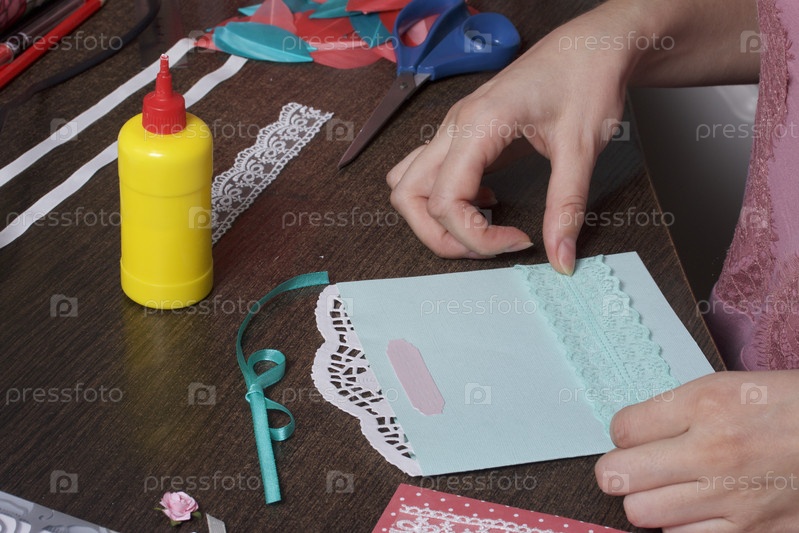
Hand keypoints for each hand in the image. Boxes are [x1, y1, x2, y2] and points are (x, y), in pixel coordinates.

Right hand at [386, 0, 758, 272]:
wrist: (593, 44)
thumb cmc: (586, 78)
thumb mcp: (582, 147)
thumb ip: (567, 206)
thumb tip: (561, 257)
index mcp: (478, 124)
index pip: (445, 201)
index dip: (477, 237)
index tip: (519, 240)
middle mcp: (455, 125)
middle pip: (409, 197)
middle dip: (441, 235)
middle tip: (489, 246)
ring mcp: (454, 127)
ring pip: (409, 185)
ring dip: (433, 219)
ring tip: (480, 229)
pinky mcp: (462, 131)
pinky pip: (428, 173)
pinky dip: (445, 199)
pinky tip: (487, 202)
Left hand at [596, 371, 798, 531]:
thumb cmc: (789, 410)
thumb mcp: (729, 387)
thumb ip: (676, 410)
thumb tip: (631, 433)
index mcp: (706, 405)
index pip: (622, 428)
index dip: (622, 432)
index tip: (633, 434)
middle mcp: (712, 451)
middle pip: (618, 476)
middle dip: (616, 471)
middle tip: (631, 467)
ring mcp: (730, 496)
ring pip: (642, 513)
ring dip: (647, 500)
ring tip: (665, 487)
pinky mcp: (749, 531)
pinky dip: (680, 526)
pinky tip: (694, 508)